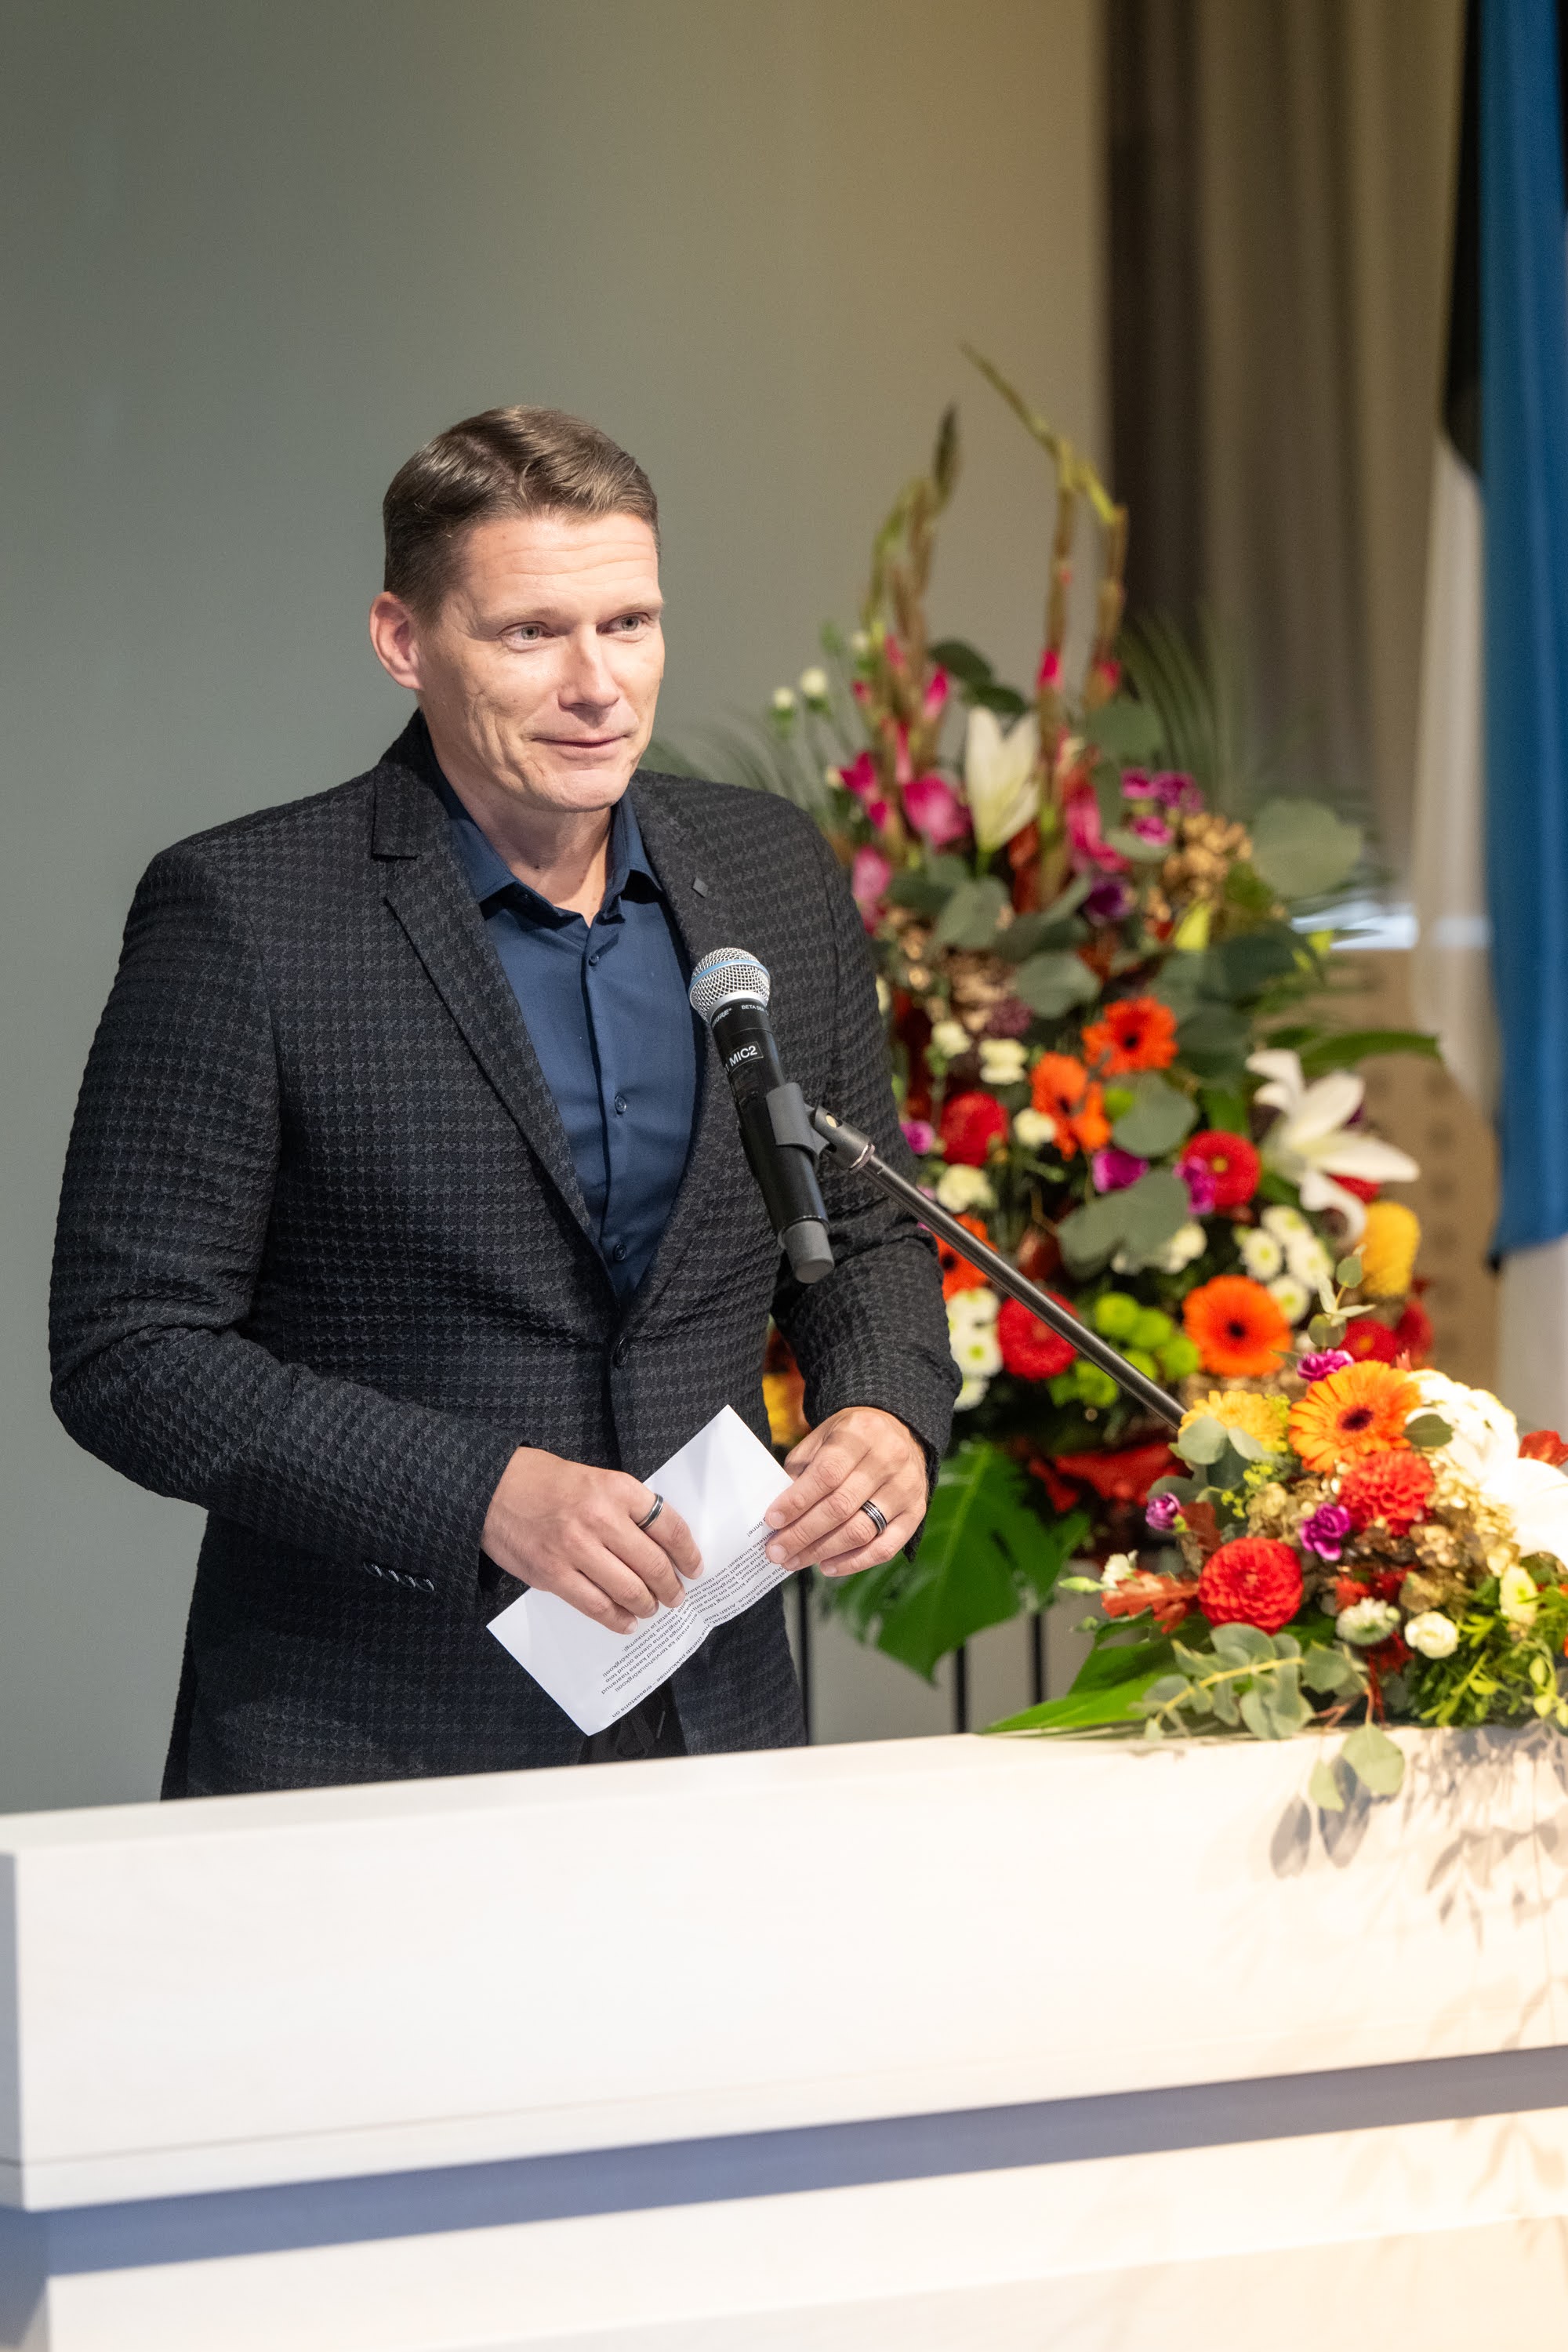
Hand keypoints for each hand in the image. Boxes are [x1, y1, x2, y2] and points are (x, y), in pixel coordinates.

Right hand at [482, 1449, 700, 1632]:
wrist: (492, 1489)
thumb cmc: (546, 1482)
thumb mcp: (595, 1479)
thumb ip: (626, 1507)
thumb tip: (660, 1545)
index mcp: (616, 1489)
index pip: (669, 1526)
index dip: (688, 1553)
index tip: (694, 1568)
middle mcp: (600, 1518)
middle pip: (653, 1563)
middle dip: (671, 1587)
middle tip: (676, 1596)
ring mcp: (575, 1548)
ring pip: (628, 1589)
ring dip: (647, 1606)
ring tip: (651, 1609)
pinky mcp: (553, 1574)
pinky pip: (595, 1605)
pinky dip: (616, 1619)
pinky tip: (625, 1622)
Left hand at [763, 1406, 926, 1577]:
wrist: (898, 1431)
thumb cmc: (849, 1439)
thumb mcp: (822, 1438)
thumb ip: (802, 1471)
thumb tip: (779, 1514)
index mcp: (860, 1434)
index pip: (826, 1474)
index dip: (797, 1501)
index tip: (773, 1521)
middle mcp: (888, 1460)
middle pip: (841, 1507)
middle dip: (803, 1534)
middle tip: (777, 1551)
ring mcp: (906, 1488)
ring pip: (861, 1531)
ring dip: (823, 1552)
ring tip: (795, 1560)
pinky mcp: (916, 1512)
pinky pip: (885, 1548)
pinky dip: (854, 1562)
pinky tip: (827, 1566)